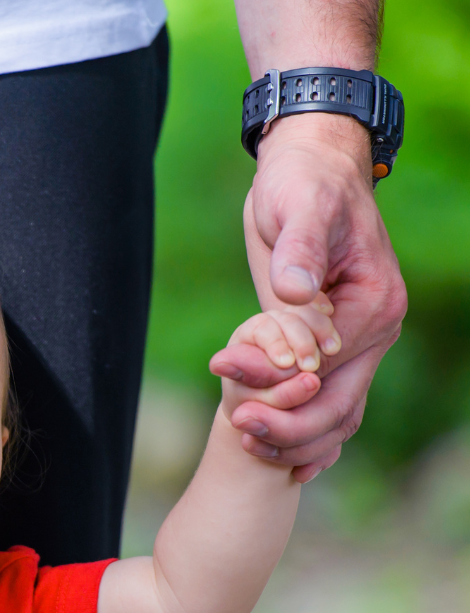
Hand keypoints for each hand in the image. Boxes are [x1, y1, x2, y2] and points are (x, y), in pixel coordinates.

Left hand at [210, 113, 406, 481]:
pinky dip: (301, 426)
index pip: (327, 371)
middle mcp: (377, 329)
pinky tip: (268, 445)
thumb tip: (293, 291)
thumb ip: (300, 252)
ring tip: (244, 443)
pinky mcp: (337, 343)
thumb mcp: (298, 209)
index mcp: (373, 304)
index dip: (279, 392)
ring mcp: (361, 340)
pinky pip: (328, 399)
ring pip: (336, 411)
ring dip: (294, 436)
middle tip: (236, 430)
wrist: (311, 167)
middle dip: (288, 428)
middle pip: (338, 404)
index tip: (235, 408)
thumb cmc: (303, 184)